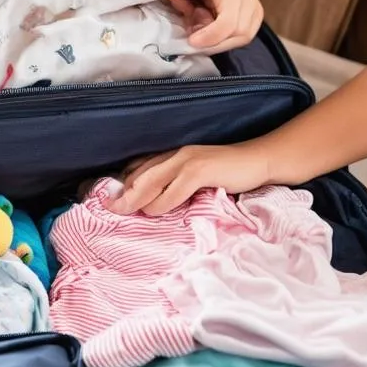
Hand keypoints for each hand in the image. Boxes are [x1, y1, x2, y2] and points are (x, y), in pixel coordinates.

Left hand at [109, 143, 271, 215]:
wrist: (259, 161)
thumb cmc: (229, 173)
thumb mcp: (198, 177)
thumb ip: (177, 185)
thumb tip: (155, 204)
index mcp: (174, 155)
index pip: (141, 168)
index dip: (124, 184)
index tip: (110, 199)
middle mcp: (176, 154)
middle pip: (140, 175)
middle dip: (122, 193)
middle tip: (108, 208)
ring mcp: (188, 161)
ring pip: (151, 181)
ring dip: (135, 199)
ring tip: (123, 212)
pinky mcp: (200, 170)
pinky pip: (173, 189)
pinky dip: (161, 203)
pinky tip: (154, 212)